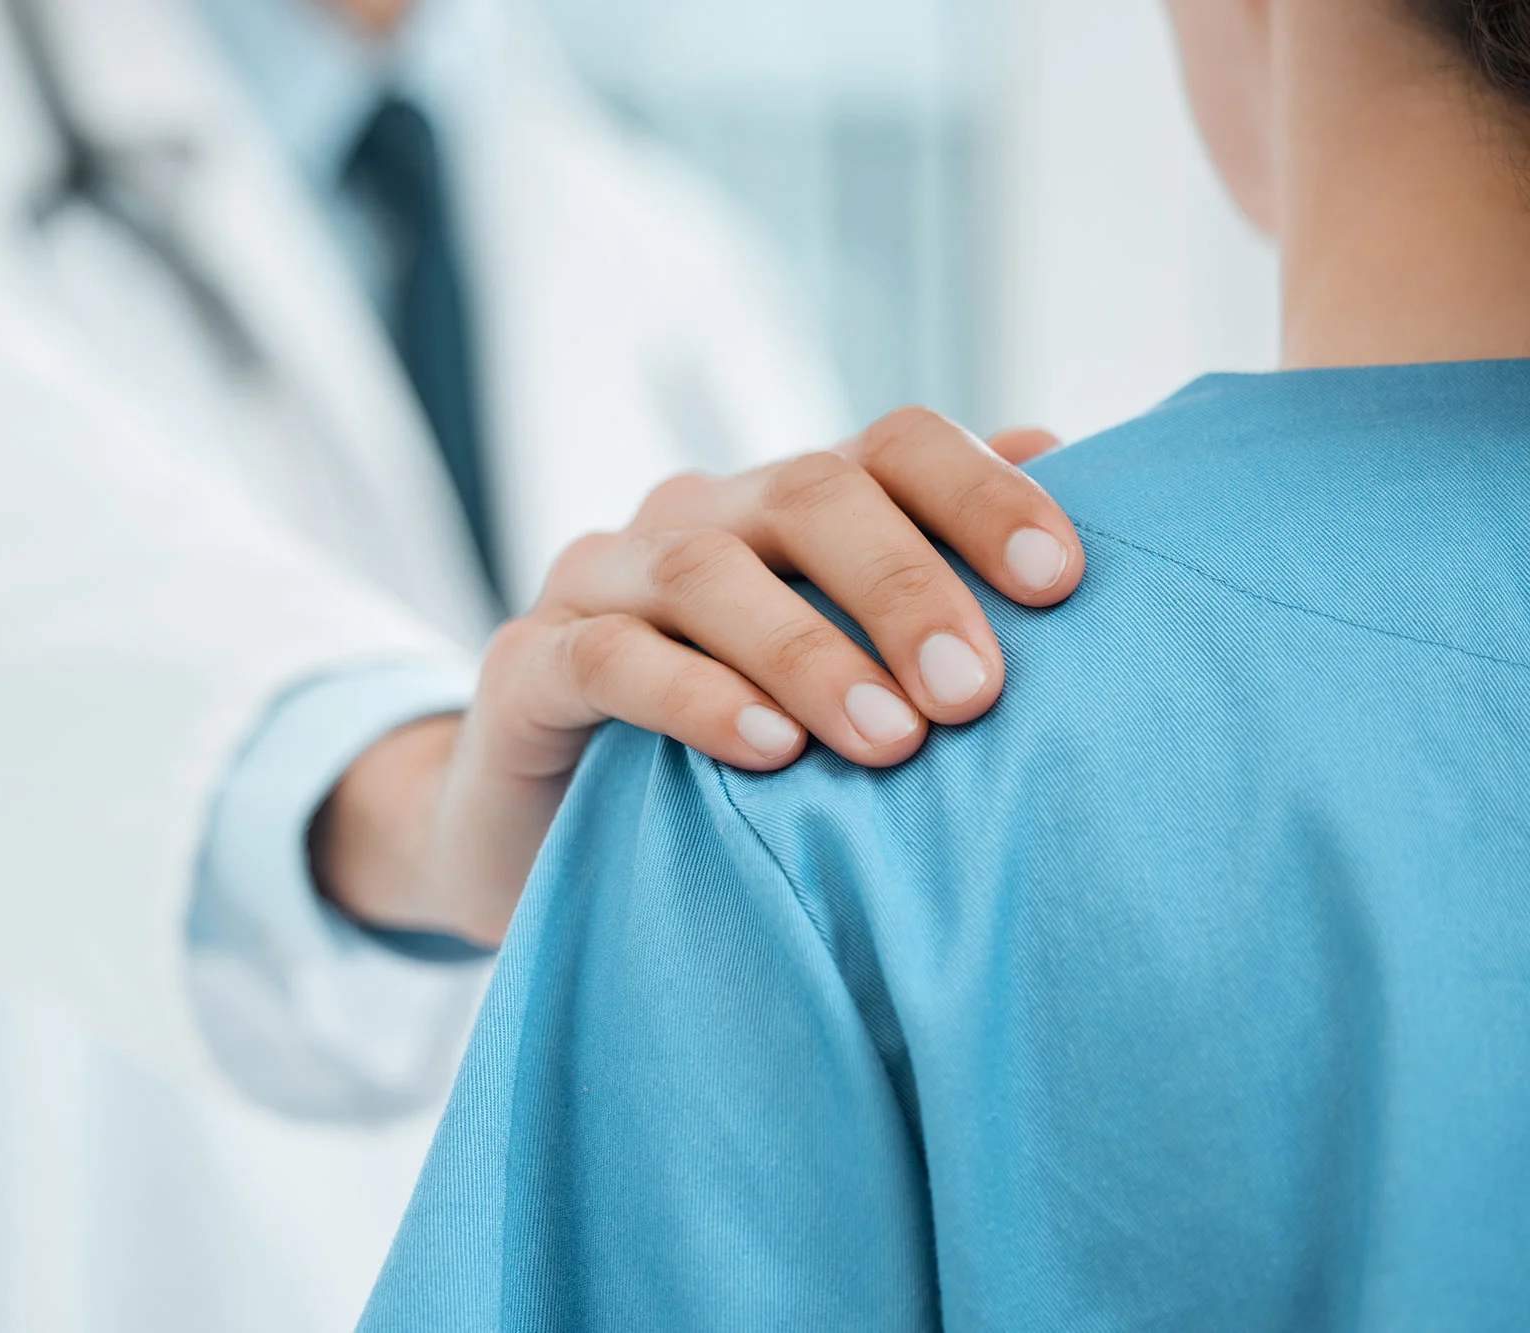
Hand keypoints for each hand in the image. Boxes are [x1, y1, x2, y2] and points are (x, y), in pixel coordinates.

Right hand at [314, 408, 1079, 946]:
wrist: (547, 837)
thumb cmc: (735, 757)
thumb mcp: (844, 673)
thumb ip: (940, 581)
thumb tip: (1072, 460)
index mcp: (785, 508)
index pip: (891, 448)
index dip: (980, 492)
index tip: (1064, 579)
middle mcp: (696, 517)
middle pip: (807, 494)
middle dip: (905, 585)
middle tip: (977, 692)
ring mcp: (601, 582)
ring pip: (705, 570)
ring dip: (806, 652)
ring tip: (891, 743)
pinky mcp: (529, 667)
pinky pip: (605, 659)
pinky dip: (689, 696)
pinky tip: (765, 753)